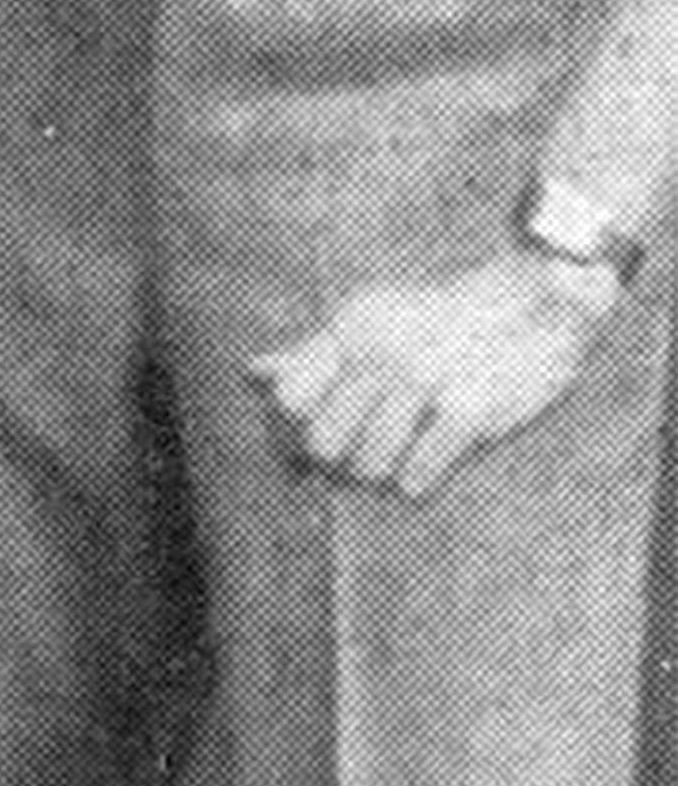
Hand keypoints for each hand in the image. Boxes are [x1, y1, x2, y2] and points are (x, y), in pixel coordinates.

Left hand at [249, 250, 619, 500]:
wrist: (533, 304)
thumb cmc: (437, 322)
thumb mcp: (370, 322)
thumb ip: (312, 353)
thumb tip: (252, 374)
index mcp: (351, 327)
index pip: (289, 399)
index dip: (292, 432)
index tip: (311, 442)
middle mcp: (381, 350)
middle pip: (323, 443)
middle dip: (338, 461)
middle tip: (360, 454)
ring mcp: (426, 379)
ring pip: (367, 466)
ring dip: (380, 472)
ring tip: (399, 454)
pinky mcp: (470, 410)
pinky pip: (417, 474)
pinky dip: (417, 480)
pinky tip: (426, 463)